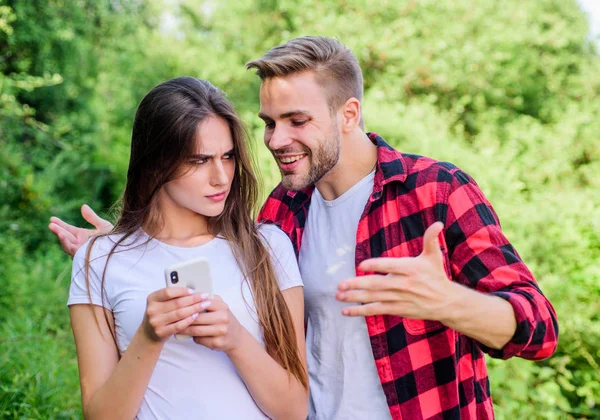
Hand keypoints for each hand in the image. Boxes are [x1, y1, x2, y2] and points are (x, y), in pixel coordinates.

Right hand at [48, 204, 113, 256]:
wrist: (121, 249)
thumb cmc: (114, 239)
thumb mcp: (102, 226)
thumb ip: (92, 217)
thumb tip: (83, 206)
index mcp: (83, 236)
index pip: (68, 229)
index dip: (60, 224)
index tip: (52, 218)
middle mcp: (80, 244)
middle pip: (65, 237)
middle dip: (57, 230)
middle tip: (50, 223)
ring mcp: (81, 251)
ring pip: (67, 244)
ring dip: (60, 236)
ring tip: (53, 228)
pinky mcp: (83, 256)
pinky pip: (72, 250)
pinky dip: (67, 243)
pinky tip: (62, 236)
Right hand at [142, 287, 206, 341]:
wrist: (149, 334)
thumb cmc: (160, 314)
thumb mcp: (160, 303)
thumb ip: (172, 297)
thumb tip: (193, 291)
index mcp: (152, 298)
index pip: (168, 292)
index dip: (182, 291)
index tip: (193, 290)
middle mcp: (152, 310)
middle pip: (177, 303)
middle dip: (193, 299)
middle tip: (204, 296)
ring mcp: (156, 322)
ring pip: (179, 314)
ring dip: (194, 309)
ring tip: (204, 305)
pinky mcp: (161, 332)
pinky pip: (179, 325)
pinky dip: (189, 320)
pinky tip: (196, 316)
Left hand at [180, 295, 243, 353]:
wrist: (237, 337)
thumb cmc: (224, 320)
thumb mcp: (221, 307)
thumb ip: (208, 301)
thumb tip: (190, 296)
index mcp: (222, 306)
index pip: (202, 303)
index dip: (190, 304)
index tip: (179, 305)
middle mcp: (223, 318)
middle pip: (197, 318)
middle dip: (184, 319)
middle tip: (174, 319)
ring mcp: (221, 331)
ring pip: (196, 330)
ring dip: (184, 330)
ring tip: (176, 327)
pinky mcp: (217, 343)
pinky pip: (199, 340)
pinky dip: (193, 337)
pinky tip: (189, 336)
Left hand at [336, 222, 458, 320]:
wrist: (446, 302)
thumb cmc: (436, 276)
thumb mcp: (434, 256)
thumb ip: (431, 239)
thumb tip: (438, 223)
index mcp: (411, 269)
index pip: (391, 266)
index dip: (376, 265)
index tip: (362, 265)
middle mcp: (404, 284)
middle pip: (378, 284)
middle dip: (358, 284)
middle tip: (340, 284)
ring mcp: (399, 298)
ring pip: (374, 298)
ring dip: (355, 297)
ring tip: (339, 295)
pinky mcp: (397, 309)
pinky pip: (377, 310)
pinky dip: (361, 310)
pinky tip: (346, 311)